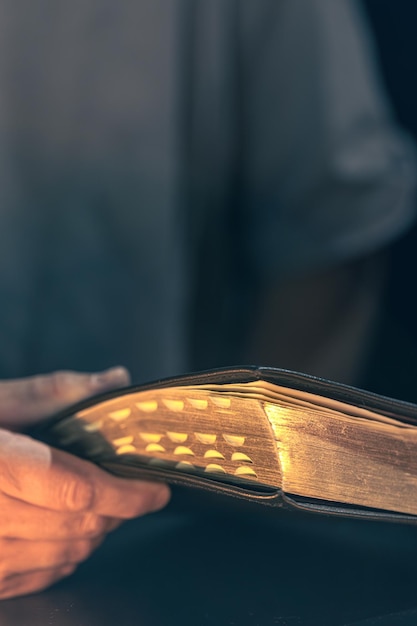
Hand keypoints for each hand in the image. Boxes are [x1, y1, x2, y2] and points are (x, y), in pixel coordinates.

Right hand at [0, 369, 170, 598]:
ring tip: (102, 507)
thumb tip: (113, 380)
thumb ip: (52, 392)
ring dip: (94, 533)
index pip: (77, 490)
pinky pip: (36, 577)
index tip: (156, 490)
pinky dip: (64, 556)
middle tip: (132, 491)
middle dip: (117, 511)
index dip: (126, 494)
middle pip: (77, 526)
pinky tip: (67, 533)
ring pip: (62, 556)